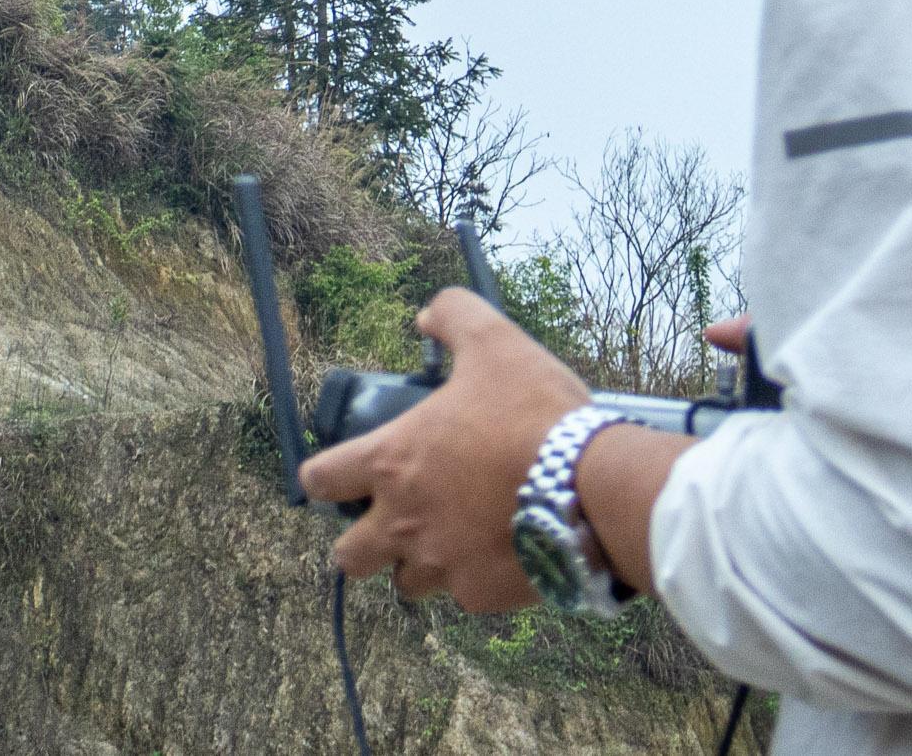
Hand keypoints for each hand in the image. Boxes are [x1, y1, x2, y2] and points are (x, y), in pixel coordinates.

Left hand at [297, 289, 590, 611]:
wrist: (592, 484)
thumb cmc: (534, 412)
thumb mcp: (493, 341)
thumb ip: (452, 317)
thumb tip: (426, 316)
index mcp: (392, 462)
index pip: (319, 481)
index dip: (324, 477)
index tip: (342, 475)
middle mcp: (405, 522)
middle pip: (348, 557)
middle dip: (363, 543)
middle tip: (393, 520)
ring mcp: (442, 565)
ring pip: (408, 584)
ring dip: (419, 564)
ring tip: (450, 538)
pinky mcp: (482, 595)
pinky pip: (464, 595)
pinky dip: (474, 579)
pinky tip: (500, 553)